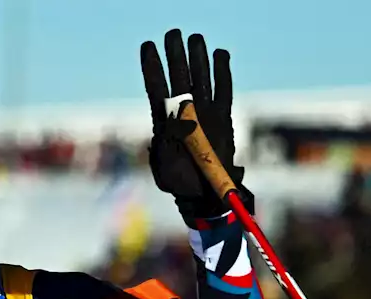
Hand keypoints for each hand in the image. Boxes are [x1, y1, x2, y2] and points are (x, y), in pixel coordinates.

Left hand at [141, 30, 249, 223]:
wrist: (204, 192)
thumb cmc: (179, 182)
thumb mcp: (162, 169)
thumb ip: (159, 151)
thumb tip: (163, 134)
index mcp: (164, 120)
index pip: (156, 87)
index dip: (151, 66)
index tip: (147, 46)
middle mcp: (183, 111)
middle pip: (178, 76)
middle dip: (175, 54)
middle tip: (173, 33)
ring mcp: (203, 112)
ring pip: (200, 78)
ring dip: (197, 57)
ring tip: (196, 37)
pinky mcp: (223, 116)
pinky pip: (223, 89)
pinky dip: (222, 71)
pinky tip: (220, 54)